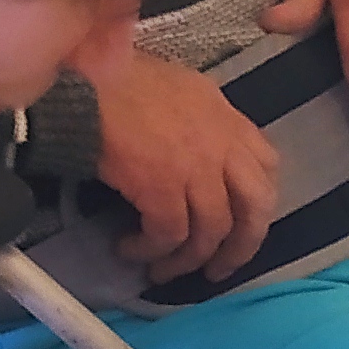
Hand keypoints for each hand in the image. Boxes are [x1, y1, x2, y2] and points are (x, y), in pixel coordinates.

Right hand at [78, 35, 278, 283]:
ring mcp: (196, 166)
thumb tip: (195, 159)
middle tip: (216, 269)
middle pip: (255, 207)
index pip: (267, 164)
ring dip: (186, 261)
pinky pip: (168, 235)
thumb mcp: (176, 89)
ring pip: (211, 232)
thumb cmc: (116, 78)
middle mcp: (221, 141)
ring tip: (161, 271)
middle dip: (240, 247)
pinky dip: (150, 251)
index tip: (239, 224)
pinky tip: (129, 250)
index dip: (257, 202)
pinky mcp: (163, 187)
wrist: (82, 80)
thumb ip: (199, 122)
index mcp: (225, 116)